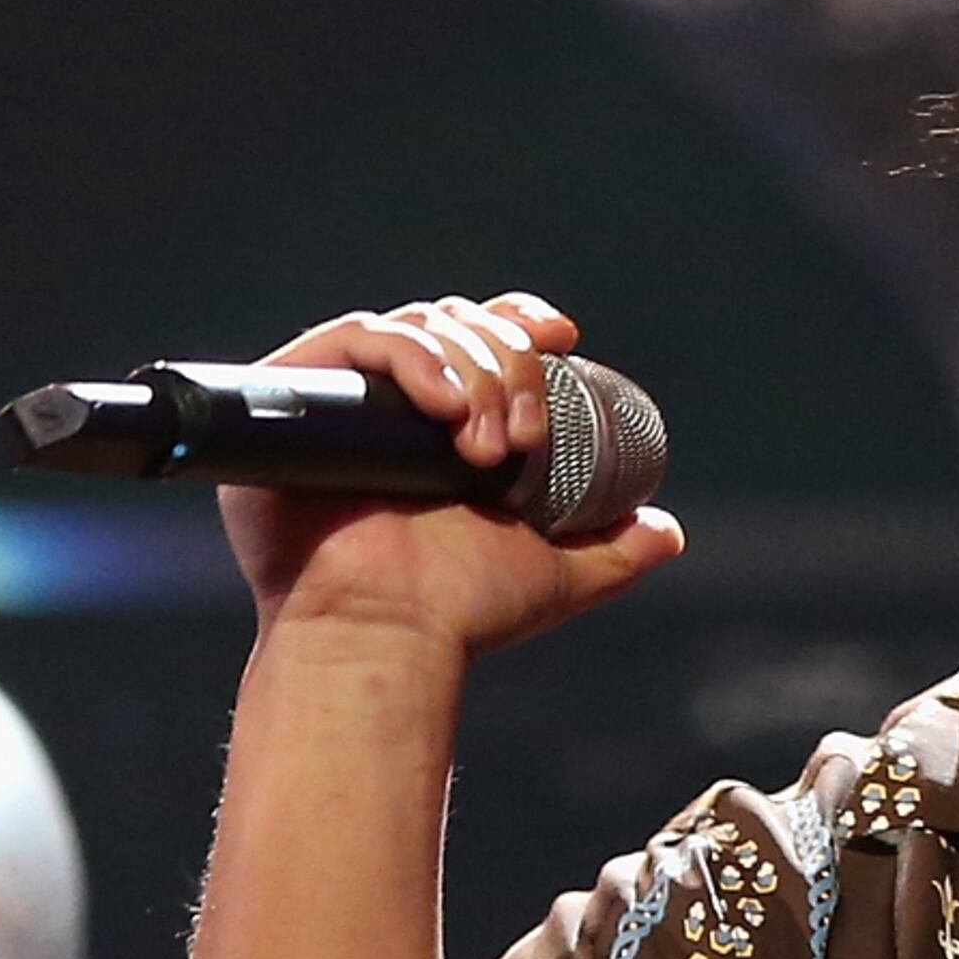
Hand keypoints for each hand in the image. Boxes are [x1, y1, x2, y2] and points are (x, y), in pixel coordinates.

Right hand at [217, 292, 683, 656]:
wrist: (391, 636)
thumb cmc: (456, 614)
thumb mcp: (554, 575)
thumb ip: (610, 552)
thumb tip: (667, 531)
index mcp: (441, 429)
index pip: (477, 337)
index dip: (519, 322)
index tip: (564, 337)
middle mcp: (388, 408)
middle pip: (456, 324)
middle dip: (508, 364)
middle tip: (525, 439)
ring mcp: (340, 401)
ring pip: (417, 325)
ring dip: (473, 370)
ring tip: (491, 448)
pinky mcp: (291, 398)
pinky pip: (354, 337)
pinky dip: (413, 359)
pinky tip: (447, 408)